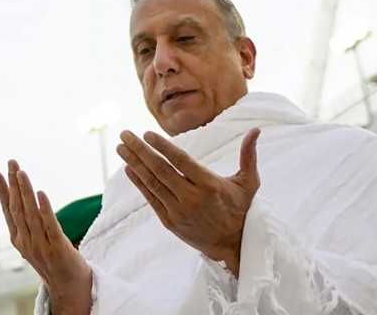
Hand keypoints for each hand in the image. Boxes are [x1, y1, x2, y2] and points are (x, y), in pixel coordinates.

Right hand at [0, 160, 91, 313]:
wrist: (69, 288)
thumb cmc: (53, 261)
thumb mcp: (34, 242)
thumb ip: (27, 223)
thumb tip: (20, 199)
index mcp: (18, 239)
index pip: (8, 210)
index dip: (2, 190)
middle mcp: (26, 242)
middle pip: (17, 208)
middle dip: (13, 184)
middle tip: (11, 163)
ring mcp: (40, 246)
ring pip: (30, 214)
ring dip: (25, 191)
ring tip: (22, 172)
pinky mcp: (57, 249)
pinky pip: (50, 225)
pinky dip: (44, 208)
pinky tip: (40, 193)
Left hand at [117, 128, 260, 275]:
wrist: (233, 245)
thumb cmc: (240, 209)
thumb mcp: (249, 183)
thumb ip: (249, 155)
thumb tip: (256, 130)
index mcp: (209, 185)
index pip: (181, 161)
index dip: (163, 146)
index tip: (147, 133)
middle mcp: (192, 198)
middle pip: (160, 170)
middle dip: (140, 150)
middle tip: (125, 134)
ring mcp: (179, 210)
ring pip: (153, 183)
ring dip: (134, 163)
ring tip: (121, 148)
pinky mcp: (170, 221)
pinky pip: (151, 198)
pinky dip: (139, 183)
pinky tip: (128, 169)